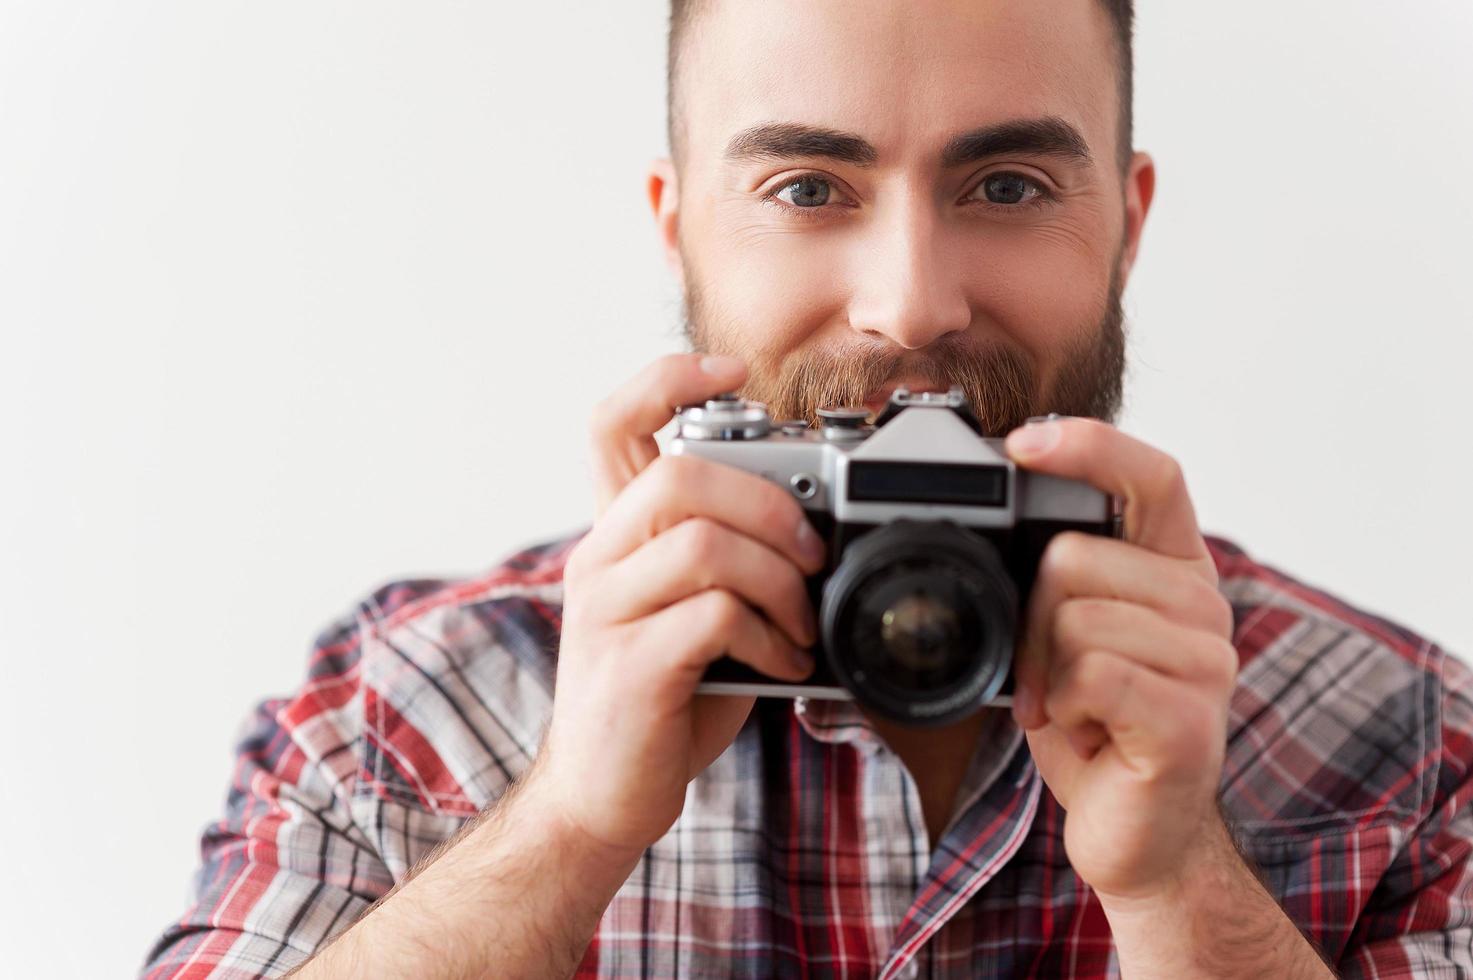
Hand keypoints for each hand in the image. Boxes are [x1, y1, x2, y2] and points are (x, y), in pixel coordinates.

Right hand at [536, 353, 825, 857]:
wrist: (601, 794)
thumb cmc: (659, 697)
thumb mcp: (687, 611)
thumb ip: (725, 559)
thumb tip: (817, 529)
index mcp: (614, 536)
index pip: (613, 423)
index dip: (668, 378)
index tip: (733, 370)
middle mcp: (599, 560)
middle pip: (680, 474)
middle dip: (771, 504)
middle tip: (810, 553)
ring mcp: (606, 612)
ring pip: (705, 543)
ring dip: (781, 581)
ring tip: (802, 622)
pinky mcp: (629, 666)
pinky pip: (715, 615)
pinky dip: (771, 636)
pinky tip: (785, 664)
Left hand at [1004, 417, 1238, 902]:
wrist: (1134, 831)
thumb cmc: (1095, 724)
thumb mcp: (1071, 631)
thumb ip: (1062, 570)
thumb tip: (1005, 497)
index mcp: (1175, 569)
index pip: (1155, 474)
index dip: (1091, 444)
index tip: (1021, 443)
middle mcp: (1202, 604)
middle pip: (1076, 554)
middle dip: (1029, 618)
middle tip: (1045, 674)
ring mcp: (1207, 662)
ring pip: (1074, 618)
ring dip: (1046, 673)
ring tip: (1073, 709)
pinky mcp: (1190, 719)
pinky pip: (1092, 675)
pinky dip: (1065, 708)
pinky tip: (1087, 733)